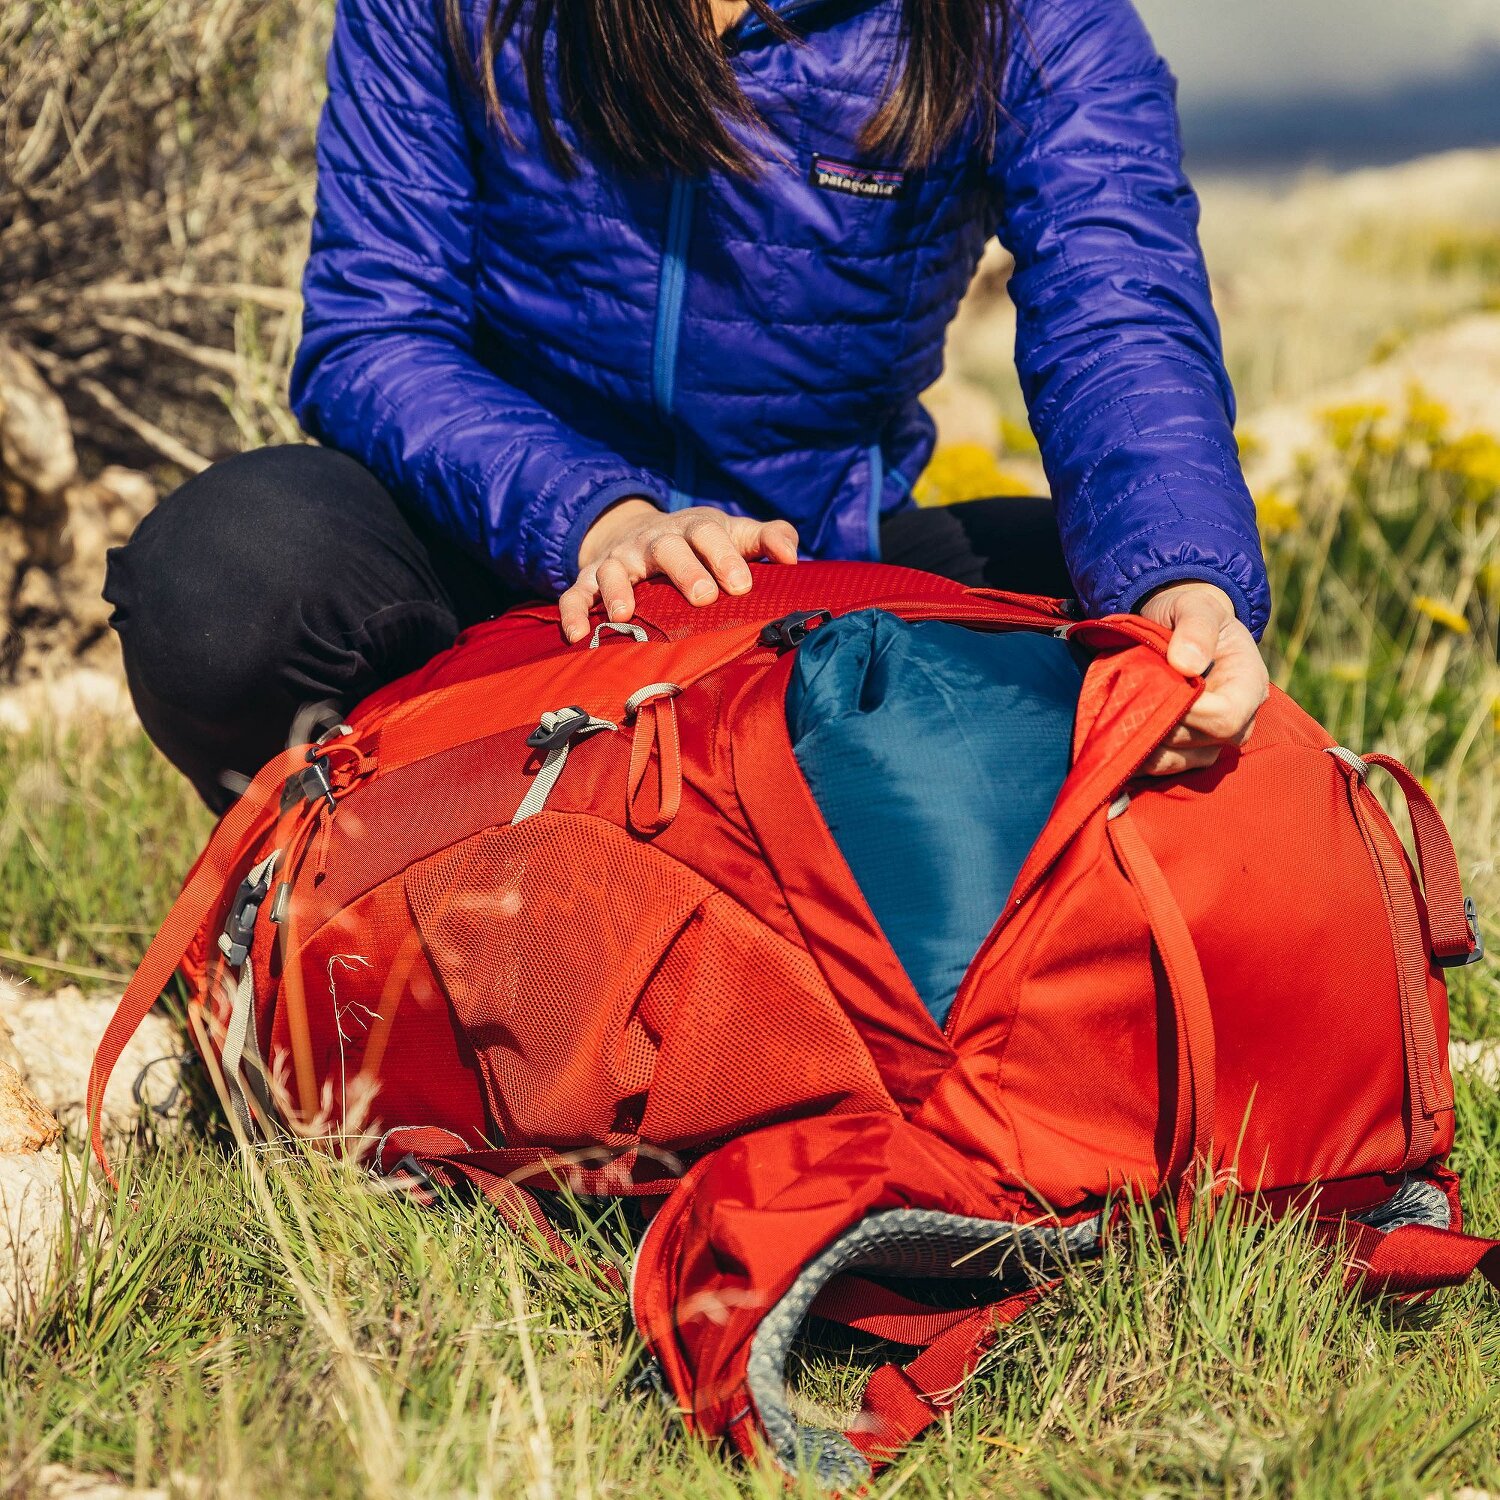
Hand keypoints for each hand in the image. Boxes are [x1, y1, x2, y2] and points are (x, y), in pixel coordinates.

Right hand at [560, 498, 798, 642]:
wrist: (639, 533)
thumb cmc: (699, 542)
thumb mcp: (733, 534)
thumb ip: (767, 538)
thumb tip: (793, 557)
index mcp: (692, 530)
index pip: (709, 535)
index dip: (725, 556)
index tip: (742, 585)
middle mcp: (654, 542)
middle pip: (667, 549)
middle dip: (684, 571)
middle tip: (703, 597)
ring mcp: (620, 560)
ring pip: (614, 569)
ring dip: (618, 590)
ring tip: (623, 614)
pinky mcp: (590, 579)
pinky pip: (575, 594)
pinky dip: (573, 612)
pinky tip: (578, 636)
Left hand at [1136, 581, 1268, 775]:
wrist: (1178, 626)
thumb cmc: (1190, 613)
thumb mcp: (1195, 606)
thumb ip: (1195, 627)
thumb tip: (1186, 663)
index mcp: (1249, 683)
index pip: (1226, 717)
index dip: (1190, 712)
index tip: (1156, 690)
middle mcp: (1239, 718)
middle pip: (1203, 743)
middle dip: (1162, 724)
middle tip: (1128, 702)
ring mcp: (1214, 738)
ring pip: (1183, 761)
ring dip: (1148, 746)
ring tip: (1121, 719)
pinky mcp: (1190, 749)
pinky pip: (1167, 766)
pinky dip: (1141, 757)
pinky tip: (1120, 739)